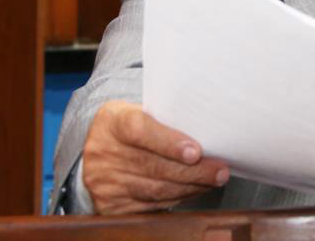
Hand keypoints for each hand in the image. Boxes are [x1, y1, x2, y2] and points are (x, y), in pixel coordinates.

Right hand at [81, 101, 229, 213]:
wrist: (94, 145)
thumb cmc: (130, 125)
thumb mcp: (140, 110)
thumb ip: (167, 118)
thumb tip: (209, 132)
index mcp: (114, 122)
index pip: (141, 132)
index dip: (169, 143)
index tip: (196, 152)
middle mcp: (105, 153)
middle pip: (154, 166)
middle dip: (193, 171)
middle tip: (220, 171)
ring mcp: (106, 182)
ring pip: (155, 189)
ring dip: (190, 187)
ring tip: (214, 181)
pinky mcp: (110, 205)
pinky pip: (151, 205)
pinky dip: (178, 198)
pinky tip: (195, 190)